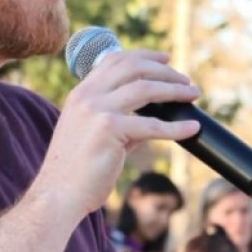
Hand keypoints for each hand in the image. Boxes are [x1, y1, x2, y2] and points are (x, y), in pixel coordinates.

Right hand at [34, 49, 200, 219]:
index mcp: (81, 94)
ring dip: (174, 90)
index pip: (114, 60)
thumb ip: (119, 124)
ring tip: (193, 95)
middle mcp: (87, 96)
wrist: (58, 194)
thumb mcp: (93, 137)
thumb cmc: (76, 173)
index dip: (143, 56)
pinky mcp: (109, 129)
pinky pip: (152, 124)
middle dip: (164, 71)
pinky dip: (176, 127)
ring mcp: (96, 110)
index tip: (165, 60)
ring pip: (145, 89)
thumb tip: (150, 122)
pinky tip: (191, 129)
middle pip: (132, 68)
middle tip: (186, 82)